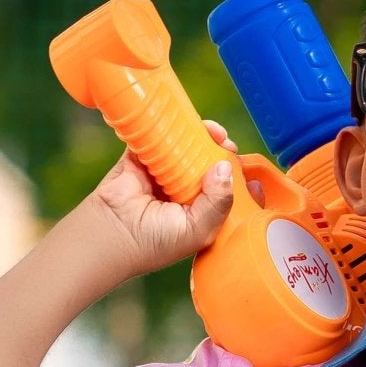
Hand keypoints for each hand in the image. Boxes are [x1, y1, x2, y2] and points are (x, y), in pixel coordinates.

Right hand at [85, 116, 251, 274]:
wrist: (113, 231)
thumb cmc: (155, 242)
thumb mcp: (198, 230)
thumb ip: (218, 204)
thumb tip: (225, 167)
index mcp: (201, 215)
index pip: (228, 197)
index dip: (242, 184)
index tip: (252, 178)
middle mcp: (186, 193)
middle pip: (211, 166)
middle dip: (224, 154)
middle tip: (229, 147)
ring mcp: (165, 173)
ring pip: (190, 148)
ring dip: (203, 136)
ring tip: (214, 133)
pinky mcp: (145, 155)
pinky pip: (162, 135)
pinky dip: (174, 126)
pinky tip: (189, 124)